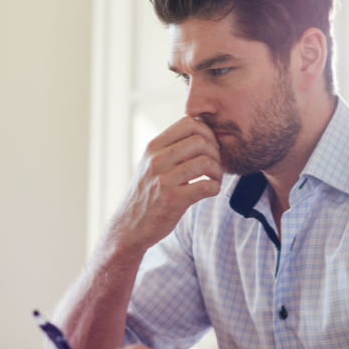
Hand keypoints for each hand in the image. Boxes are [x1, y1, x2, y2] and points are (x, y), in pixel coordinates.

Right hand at [106, 116, 222, 254]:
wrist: (130, 226)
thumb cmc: (147, 193)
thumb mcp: (151, 164)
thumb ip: (170, 147)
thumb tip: (200, 130)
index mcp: (153, 147)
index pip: (188, 123)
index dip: (207, 132)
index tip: (210, 146)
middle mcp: (157, 160)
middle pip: (200, 140)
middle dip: (215, 152)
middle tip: (215, 164)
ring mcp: (164, 180)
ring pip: (206, 162)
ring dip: (218, 171)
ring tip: (215, 178)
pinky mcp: (173, 200)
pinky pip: (206, 186)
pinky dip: (215, 188)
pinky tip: (210, 191)